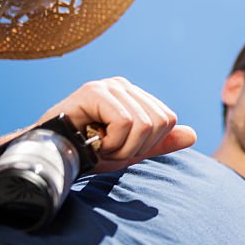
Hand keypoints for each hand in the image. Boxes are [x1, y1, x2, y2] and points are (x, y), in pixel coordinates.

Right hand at [37, 78, 196, 173]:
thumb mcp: (130, 151)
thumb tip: (193, 134)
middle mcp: (123, 86)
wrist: (51, 158)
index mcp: (135, 96)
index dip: (148, 144)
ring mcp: (108, 86)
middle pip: (160, 122)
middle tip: (109, 150)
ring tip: (99, 146)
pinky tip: (92, 142)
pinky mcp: (93, 91)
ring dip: (122, 147)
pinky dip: (111, 142)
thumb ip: (160, 143)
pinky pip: (124, 122)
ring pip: (144, 124)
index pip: (168, 119)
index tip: (121, 149)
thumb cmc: (87, 153)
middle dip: (136, 147)